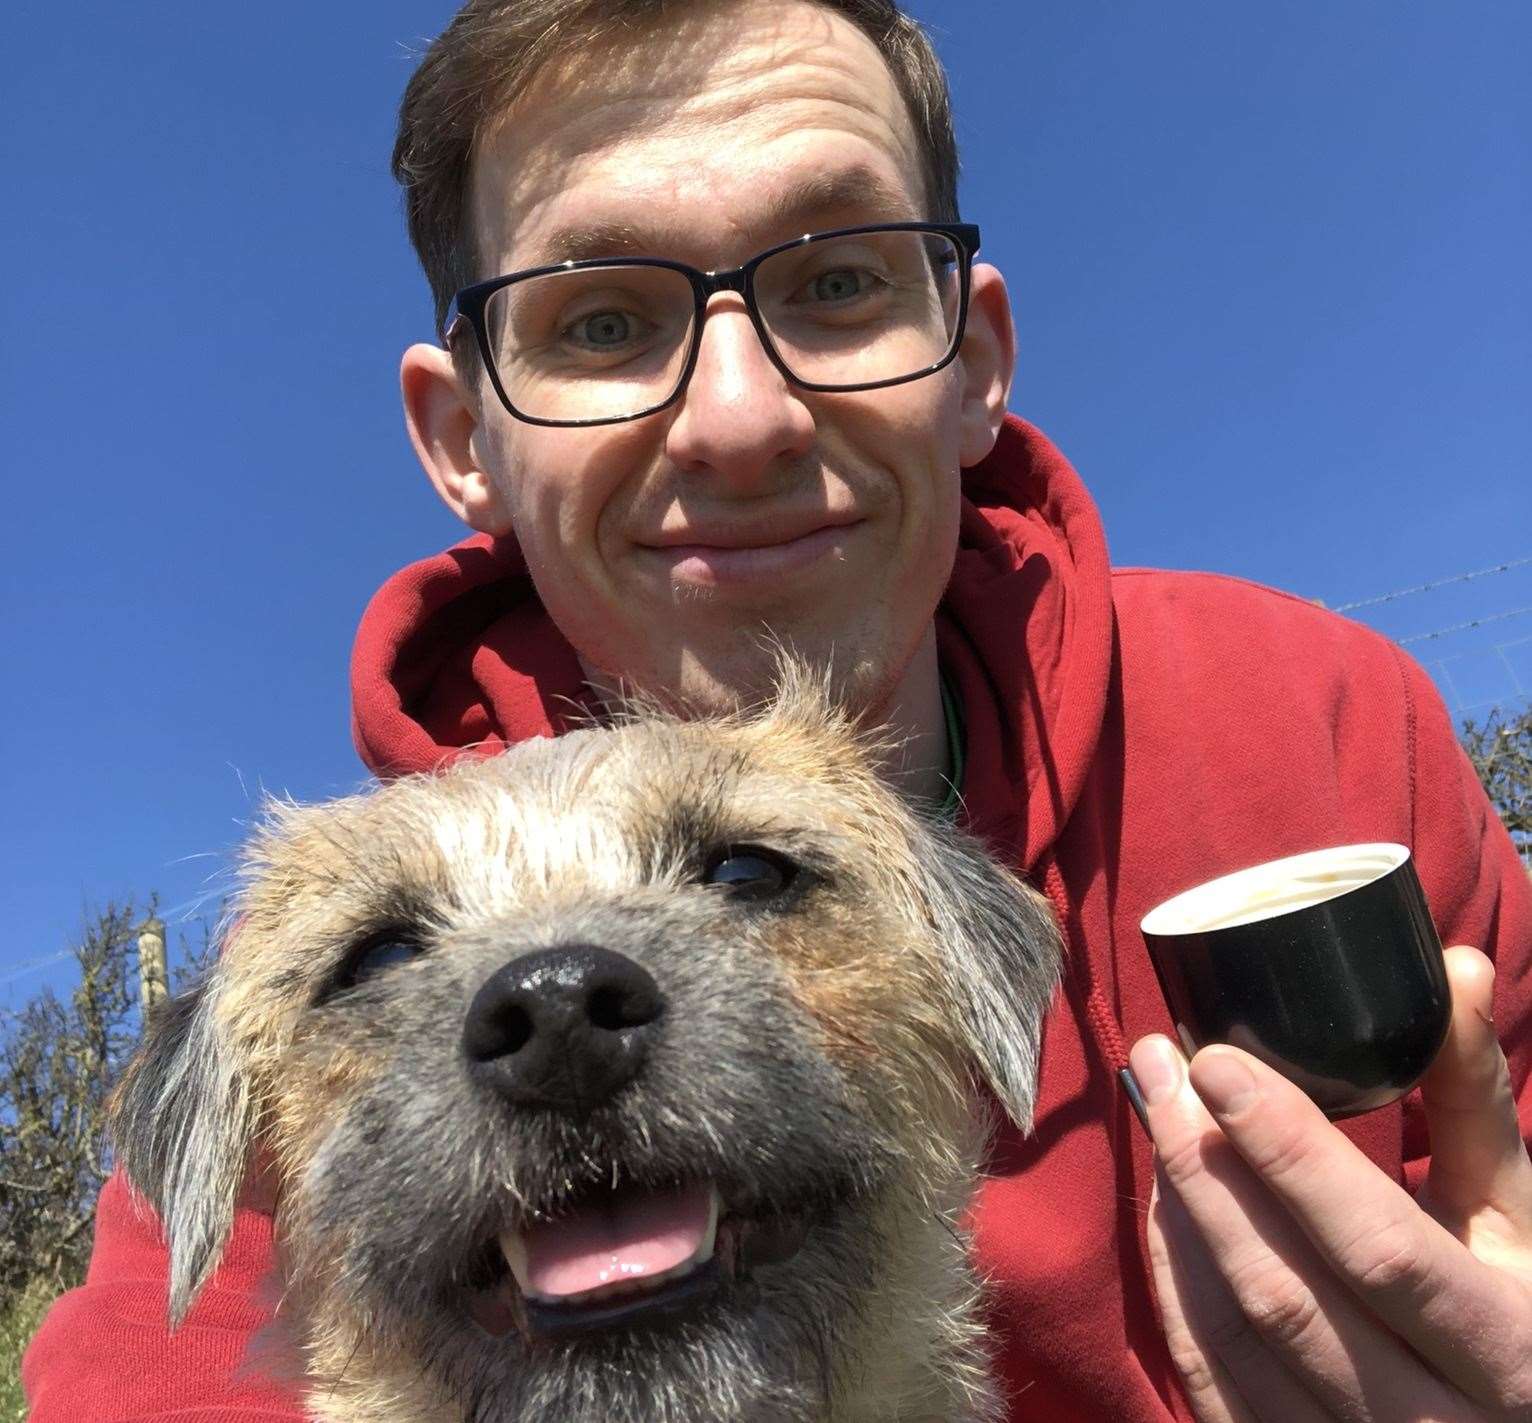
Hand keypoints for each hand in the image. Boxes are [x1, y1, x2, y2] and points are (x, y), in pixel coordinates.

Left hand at [1132, 946, 1531, 1421]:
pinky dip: (1175, 1285)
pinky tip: (1163, 1202)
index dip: (1291, 1154)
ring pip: (1236, 1338)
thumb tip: (1454, 966)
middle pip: (1286, 1292)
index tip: (1216, 1061)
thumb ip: (1474, 1099)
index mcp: (1512, 1353)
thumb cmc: (1524, 1311)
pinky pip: (1208, 1381)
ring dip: (1182, 1214)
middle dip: (1206, 1165)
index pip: (1380, 1250)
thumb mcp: (1519, 1215)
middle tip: (1156, 1064)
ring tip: (1156, 1112)